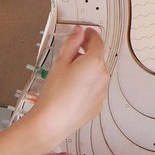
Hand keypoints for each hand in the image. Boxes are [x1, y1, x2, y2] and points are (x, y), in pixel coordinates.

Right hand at [0, 27, 107, 154]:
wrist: (52, 122)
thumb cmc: (54, 95)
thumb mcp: (60, 62)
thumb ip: (71, 43)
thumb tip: (78, 32)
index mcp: (94, 62)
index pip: (97, 41)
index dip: (90, 34)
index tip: (86, 32)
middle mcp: (102, 76)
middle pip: (97, 58)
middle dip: (85, 54)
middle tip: (70, 56)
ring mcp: (102, 91)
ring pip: (96, 73)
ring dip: (86, 70)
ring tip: (67, 77)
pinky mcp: (98, 104)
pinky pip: (95, 88)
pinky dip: (87, 85)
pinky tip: (71, 90)